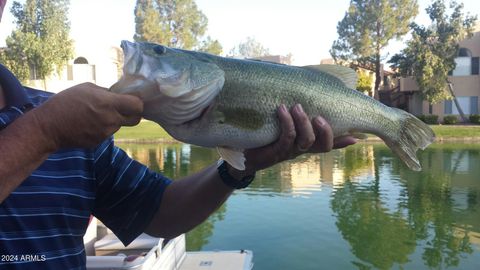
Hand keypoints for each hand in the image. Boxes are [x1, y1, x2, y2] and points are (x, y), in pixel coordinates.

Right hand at [31, 82, 142, 149]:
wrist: (49, 127)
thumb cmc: (65, 102)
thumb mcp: (86, 88)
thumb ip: (106, 92)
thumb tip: (117, 94)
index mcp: (109, 104)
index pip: (137, 106)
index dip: (138, 102)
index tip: (133, 99)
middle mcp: (111, 120)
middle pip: (136, 119)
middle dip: (133, 113)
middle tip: (124, 108)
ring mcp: (106, 133)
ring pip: (119, 125)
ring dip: (114, 119)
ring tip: (96, 114)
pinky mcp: (99, 141)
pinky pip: (107, 132)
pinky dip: (103, 127)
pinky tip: (89, 123)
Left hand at [234, 104, 356, 175]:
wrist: (240, 152)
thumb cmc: (263, 134)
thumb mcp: (280, 123)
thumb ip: (293, 114)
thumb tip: (304, 96)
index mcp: (304, 144)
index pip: (328, 145)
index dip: (341, 141)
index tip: (355, 136)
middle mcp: (299, 150)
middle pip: (321, 145)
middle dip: (325, 130)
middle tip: (318, 115)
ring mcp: (287, 153)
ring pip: (305, 140)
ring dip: (303, 122)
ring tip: (296, 106)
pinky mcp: (274, 153)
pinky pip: (286, 138)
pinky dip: (287, 123)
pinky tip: (282, 110)